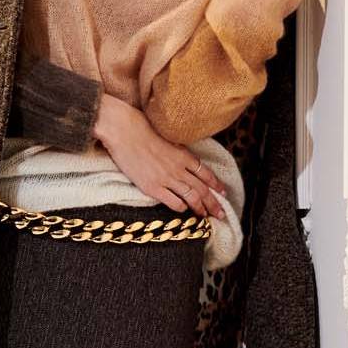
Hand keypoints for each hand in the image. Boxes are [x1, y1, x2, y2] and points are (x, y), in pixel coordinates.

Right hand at [92, 92, 227, 217]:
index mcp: (184, 155)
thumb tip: (184, 161)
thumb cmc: (142, 130)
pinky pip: (173, 202)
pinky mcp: (153, 187)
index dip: (216, 185)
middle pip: (202, 189)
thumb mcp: (168, 139)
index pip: (206, 174)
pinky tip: (183, 210)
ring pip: (191, 198)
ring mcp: (166, 179)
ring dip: (200, 209)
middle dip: (214, 203)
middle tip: (221, 214)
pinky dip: (181, 208)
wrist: (124, 132)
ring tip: (205, 216)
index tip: (223, 193)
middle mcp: (179, 168)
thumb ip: (178, 152)